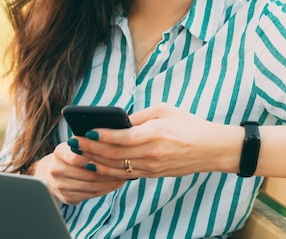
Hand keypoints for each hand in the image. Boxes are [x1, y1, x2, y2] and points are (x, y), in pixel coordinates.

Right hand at [32, 141, 126, 204]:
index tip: (115, 156)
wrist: (50, 174)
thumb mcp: (74, 145)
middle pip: (88, 174)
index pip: (78, 157)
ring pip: (92, 186)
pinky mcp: (67, 198)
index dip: (97, 158)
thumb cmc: (69, 155)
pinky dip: (105, 189)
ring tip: (123, 176)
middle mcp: (56, 171)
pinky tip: (114, 183)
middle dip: (108, 172)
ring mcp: (61, 187)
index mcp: (58, 153)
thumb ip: (87, 142)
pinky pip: (91, 195)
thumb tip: (111, 136)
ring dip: (110, 182)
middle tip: (124, 168)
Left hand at [72, 103, 240, 177]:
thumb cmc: (188, 124)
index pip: (121, 138)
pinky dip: (109, 171)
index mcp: (155, 134)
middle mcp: (152, 154)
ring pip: (117, 168)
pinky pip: (126, 175)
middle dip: (90, 149)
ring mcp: (152, 168)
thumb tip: (117, 122)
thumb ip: (139, 116)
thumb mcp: (164, 110)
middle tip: (73, 143)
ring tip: (79, 155)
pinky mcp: (153, 175)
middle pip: (114, 155)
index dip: (101, 136)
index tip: (85, 131)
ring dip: (95, 162)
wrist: (212, 149)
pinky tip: (96, 164)